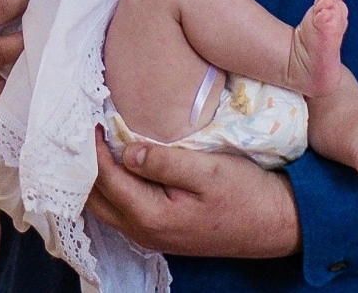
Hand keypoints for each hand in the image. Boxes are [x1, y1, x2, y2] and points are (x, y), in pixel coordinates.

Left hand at [87, 128, 300, 259]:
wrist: (276, 224)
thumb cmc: (247, 195)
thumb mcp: (210, 171)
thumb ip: (166, 163)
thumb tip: (127, 151)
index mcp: (153, 216)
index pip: (107, 180)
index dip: (93, 150)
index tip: (89, 120)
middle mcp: (146, 232)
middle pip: (97, 200)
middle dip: (84, 167)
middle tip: (81, 132)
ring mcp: (153, 236)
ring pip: (106, 209)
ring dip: (95, 179)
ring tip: (93, 145)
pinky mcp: (162, 232)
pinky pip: (122, 212)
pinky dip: (111, 190)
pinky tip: (115, 167)